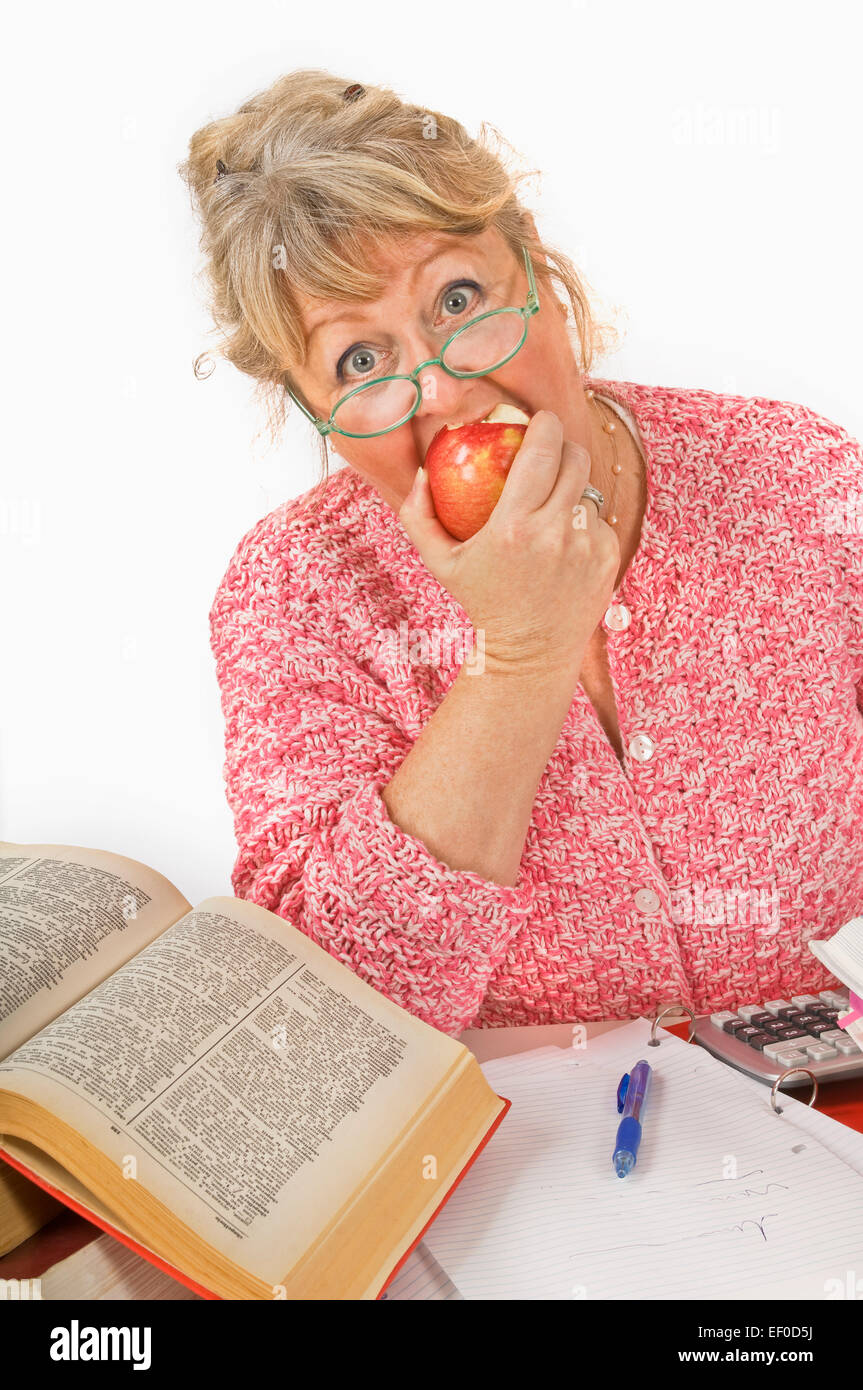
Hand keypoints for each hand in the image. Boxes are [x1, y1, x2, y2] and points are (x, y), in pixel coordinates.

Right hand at [399, 410, 619, 677]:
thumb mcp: (439, 562)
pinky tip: (564, 543)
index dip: (543, 424)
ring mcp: (588, 546)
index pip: (541, 450)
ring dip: (571, 488)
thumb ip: (419, 515)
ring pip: (587, 489)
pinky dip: (583, 522)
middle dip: (562, 444)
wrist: (530, 652)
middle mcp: (555, 533)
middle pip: (575, 457)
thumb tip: (422, 470)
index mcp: (514, 527)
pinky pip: (599, 520)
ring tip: (550, 505)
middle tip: (548, 448)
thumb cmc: (481, 600)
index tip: (537, 420)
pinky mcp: (610, 557)